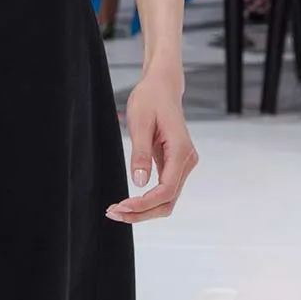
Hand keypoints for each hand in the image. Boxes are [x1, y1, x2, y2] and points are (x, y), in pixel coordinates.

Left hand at [108, 67, 197, 224]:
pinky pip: (163, 190)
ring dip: (143, 210)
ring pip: (167, 199)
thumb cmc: (150, 99)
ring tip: (117, 210)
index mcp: (181, 151)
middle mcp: (187, 161)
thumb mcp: (140, 123)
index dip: (144, 204)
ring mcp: (183, 164)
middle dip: (142, 212)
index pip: (166, 190)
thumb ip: (140, 154)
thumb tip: (140, 182)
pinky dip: (147, 200)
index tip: (122, 206)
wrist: (162, 87)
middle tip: (114, 213)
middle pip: (168, 201)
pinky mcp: (175, 165)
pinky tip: (128, 201)